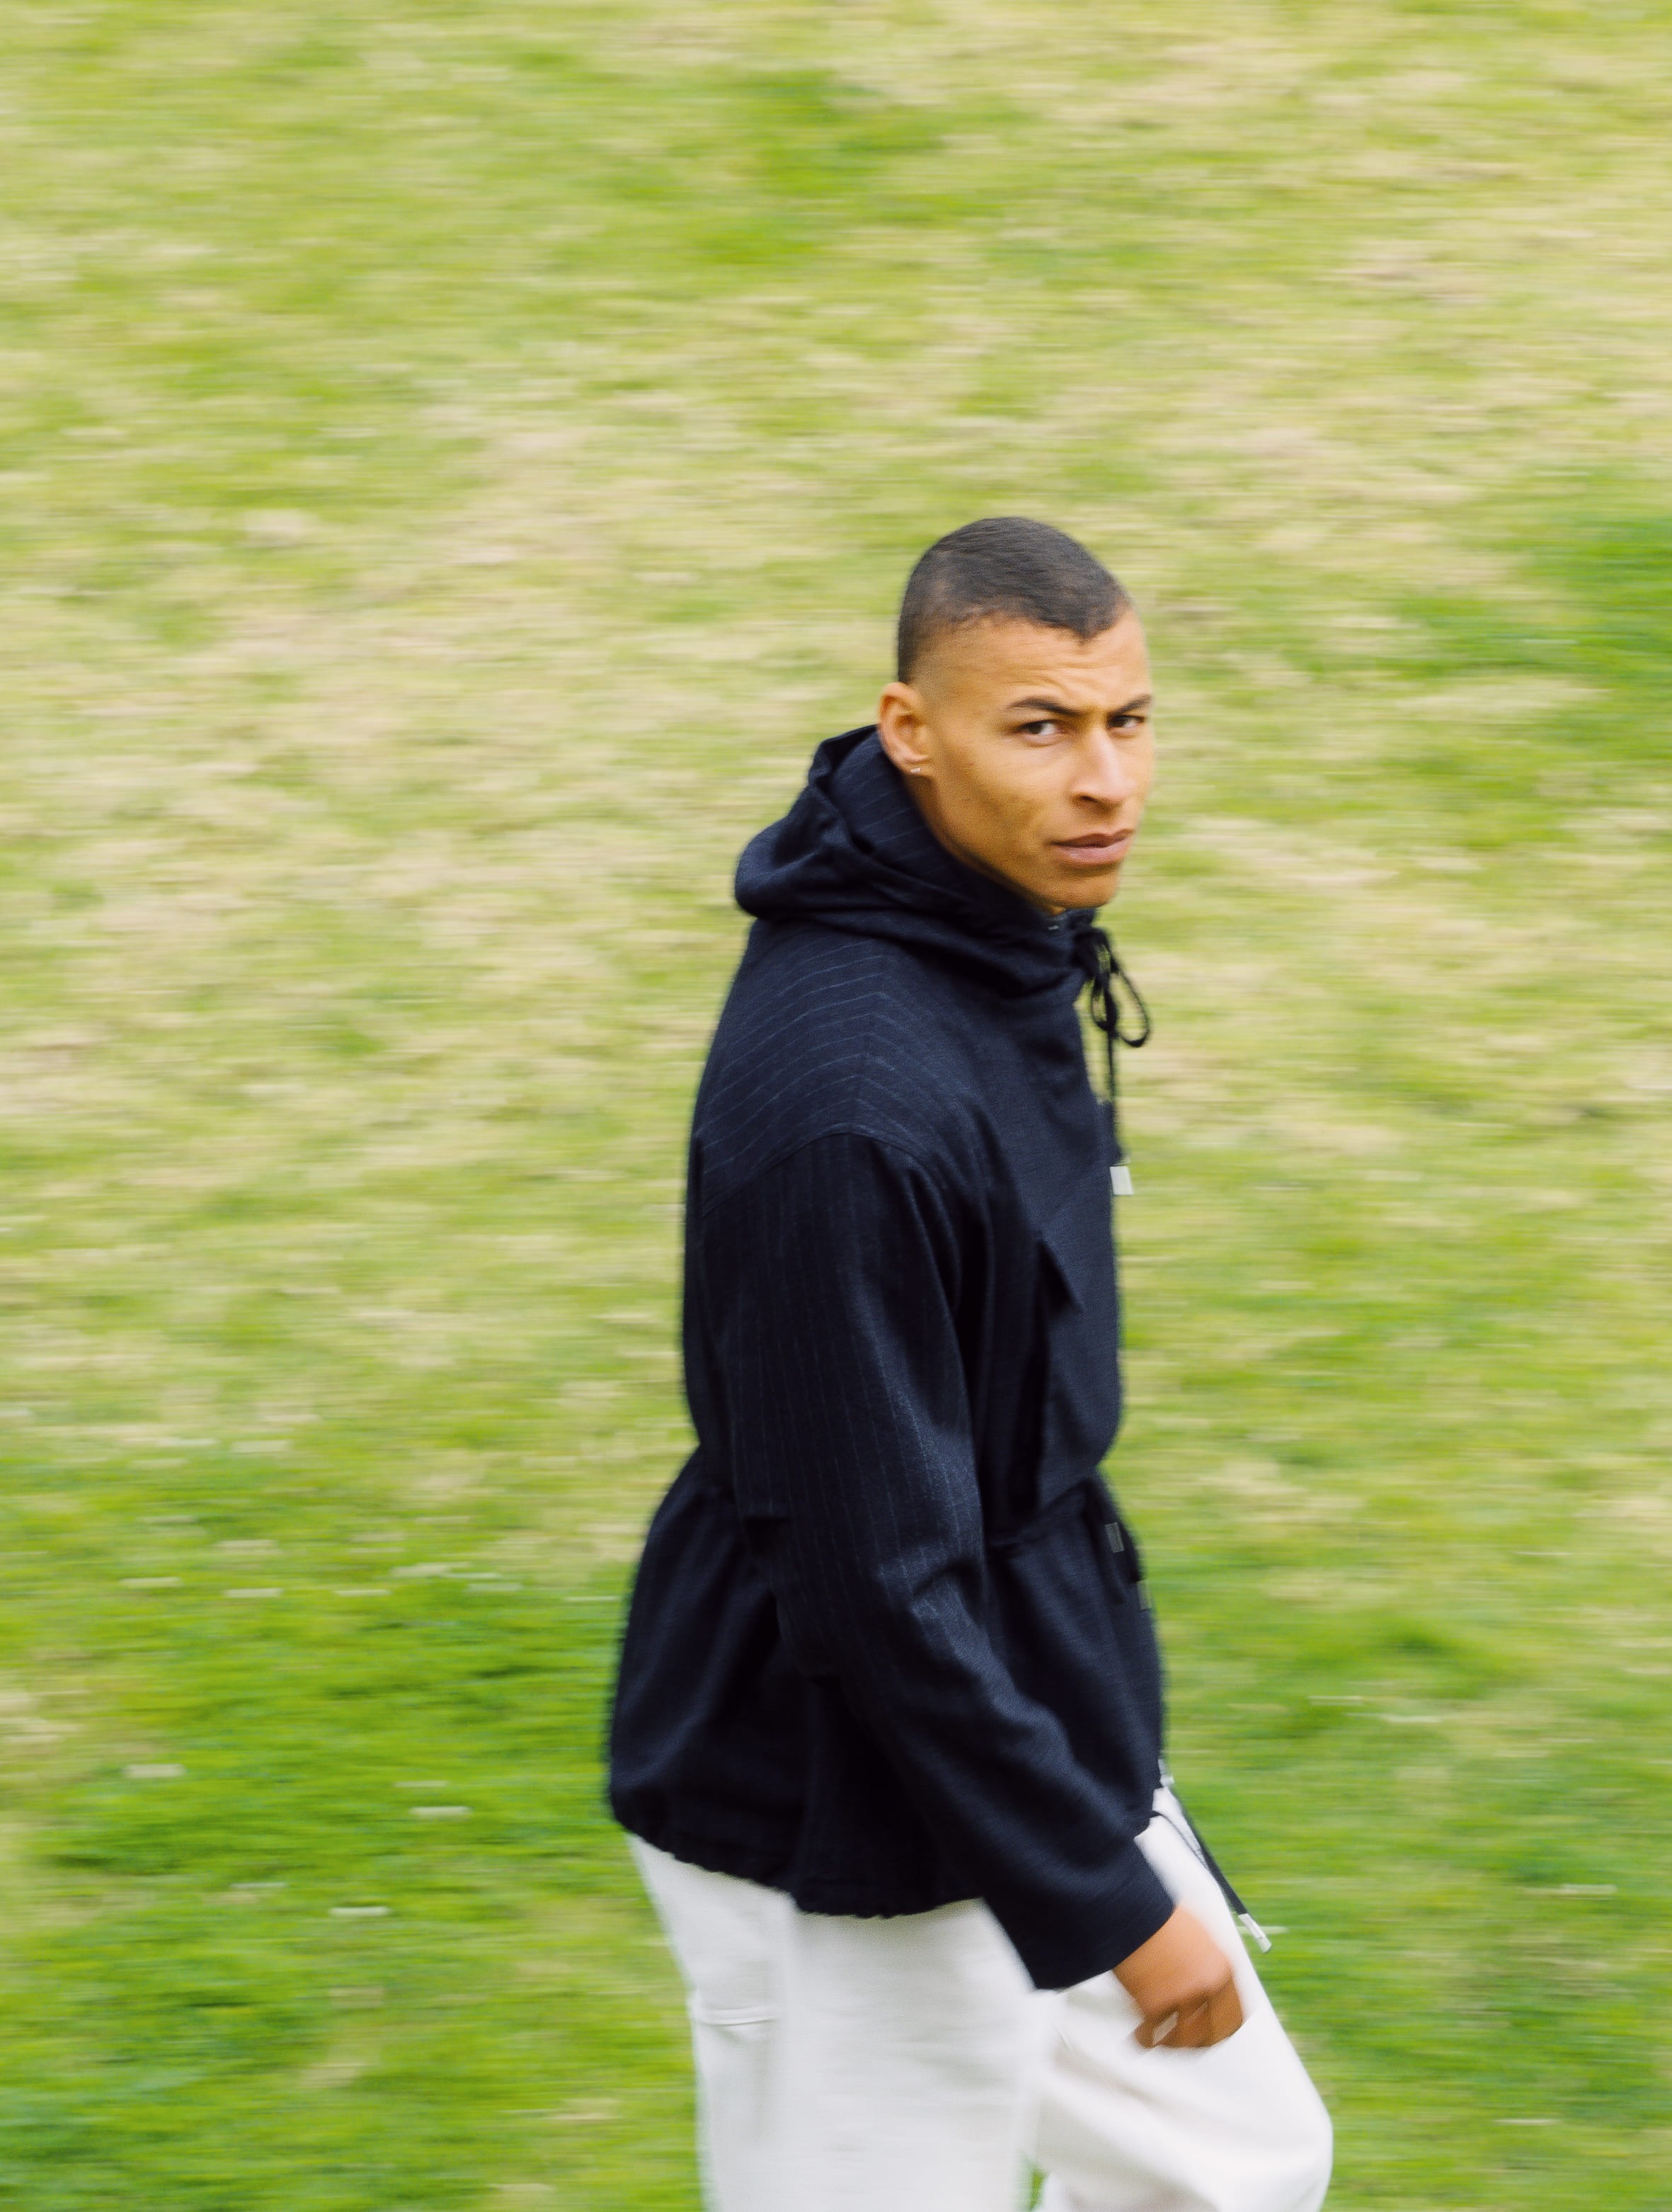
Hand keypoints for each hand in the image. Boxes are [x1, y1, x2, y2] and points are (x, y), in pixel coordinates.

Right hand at [1114, 1906, 1243, 2048]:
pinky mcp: (1153, 2006)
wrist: (1132, 1910)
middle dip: (1201, 2041)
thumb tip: (1208, 1979)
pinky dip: (1146, 2039)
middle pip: (1213, 2034)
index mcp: (1223, 1969)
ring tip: (1161, 2039)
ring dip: (1173, 2043)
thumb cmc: (1161, 1916)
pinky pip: (1153, 2036)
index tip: (1214, 2029)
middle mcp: (1207, 1988)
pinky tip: (1141, 2036)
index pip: (1235, 2015)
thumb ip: (1209, 1961)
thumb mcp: (1199, 1934)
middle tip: (1189, 2041)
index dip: (1224, 2026)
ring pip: (1184, 2040)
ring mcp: (1181, 1999)